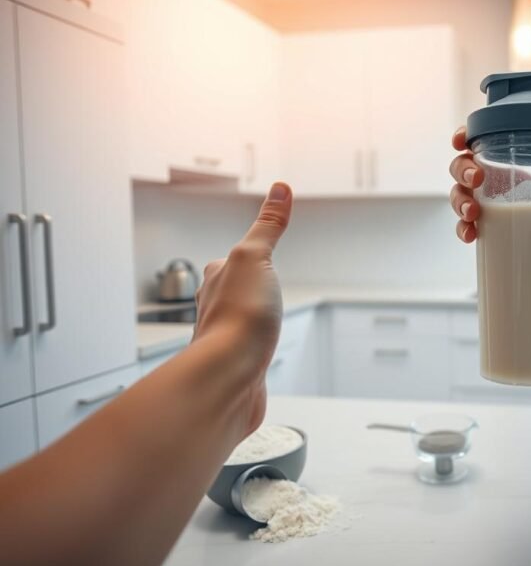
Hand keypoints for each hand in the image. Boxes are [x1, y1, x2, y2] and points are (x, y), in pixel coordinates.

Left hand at [193, 182, 292, 434]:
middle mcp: (215, 306)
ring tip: (261, 318)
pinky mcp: (237, 366)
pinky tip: (261, 354)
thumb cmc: (239, 319)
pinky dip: (253, 347)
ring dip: (246, 318)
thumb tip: (279, 189)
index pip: (235, 257)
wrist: (229, 376)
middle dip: (245, 286)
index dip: (251, 252)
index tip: (262, 248)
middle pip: (231, 289)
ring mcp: (225, 337)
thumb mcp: (256, 257)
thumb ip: (267, 226)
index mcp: (218, 277)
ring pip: (236, 320)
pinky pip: (246, 350)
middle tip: (263, 281)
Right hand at [448, 127, 530, 242]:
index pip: (474, 137)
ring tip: (473, 212)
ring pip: (457, 195)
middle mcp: (483, 174)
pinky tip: (472, 235)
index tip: (460, 140)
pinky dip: (464, 230)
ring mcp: (477, 199)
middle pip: (460, 166)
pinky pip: (463, 225)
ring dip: (461, 202)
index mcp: (498, 156)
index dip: (462, 134)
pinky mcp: (478, 222)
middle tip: (477, 178)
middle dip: (464, 171)